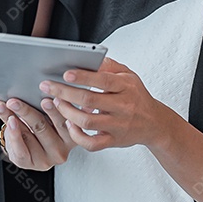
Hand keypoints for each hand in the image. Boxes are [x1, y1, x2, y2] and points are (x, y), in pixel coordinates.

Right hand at [0, 97, 74, 170]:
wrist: (42, 140)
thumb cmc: (24, 136)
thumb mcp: (12, 133)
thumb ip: (7, 121)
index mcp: (29, 160)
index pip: (20, 150)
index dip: (15, 134)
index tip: (10, 119)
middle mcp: (48, 158)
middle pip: (37, 132)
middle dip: (25, 113)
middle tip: (17, 101)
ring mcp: (63, 148)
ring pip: (57, 127)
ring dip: (51, 112)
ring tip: (44, 101)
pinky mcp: (74, 138)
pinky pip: (71, 124)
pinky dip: (66, 113)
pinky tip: (62, 102)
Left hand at [43, 58, 168, 151]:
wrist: (153, 123)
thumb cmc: (136, 96)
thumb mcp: (129, 75)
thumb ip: (110, 66)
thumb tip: (90, 58)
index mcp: (126, 86)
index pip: (103, 80)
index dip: (83, 76)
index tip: (65, 74)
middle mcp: (123, 106)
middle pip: (89, 99)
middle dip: (65, 92)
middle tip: (48, 87)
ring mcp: (118, 125)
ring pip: (87, 121)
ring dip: (67, 112)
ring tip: (56, 103)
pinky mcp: (113, 141)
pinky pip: (92, 143)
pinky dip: (77, 136)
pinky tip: (69, 125)